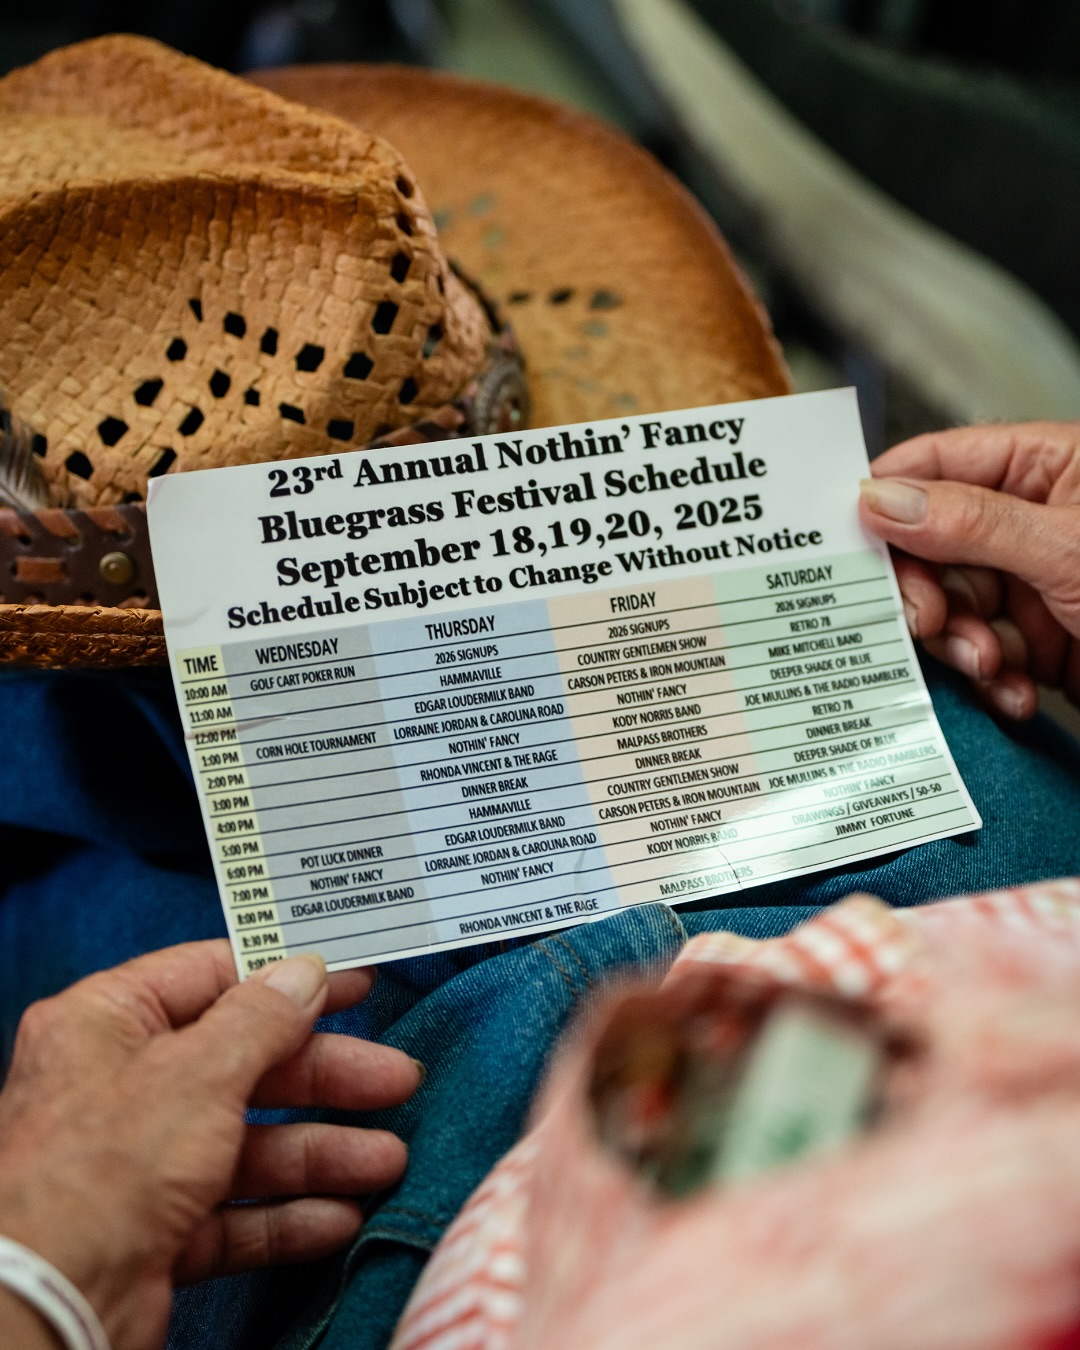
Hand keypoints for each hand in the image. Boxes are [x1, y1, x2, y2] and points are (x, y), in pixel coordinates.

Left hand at [0, 942, 421, 1349]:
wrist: (43, 1306)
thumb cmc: (102, 1168)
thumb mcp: (198, 1072)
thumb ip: (262, 1019)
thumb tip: (305, 972)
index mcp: (109, 1022)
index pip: (213, 978)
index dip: (290, 978)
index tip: (357, 983)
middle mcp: (121, 1085)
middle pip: (244, 1066)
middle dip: (325, 1079)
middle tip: (395, 1080)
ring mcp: (137, 1163)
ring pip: (247, 1144)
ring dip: (319, 1154)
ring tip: (387, 1163)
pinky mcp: (152, 1233)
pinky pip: (233, 1213)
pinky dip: (286, 1216)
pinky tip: (338, 1218)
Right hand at [858, 421, 1079, 717]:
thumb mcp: (1069, 547)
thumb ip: (968, 522)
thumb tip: (879, 499)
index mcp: (1044, 467)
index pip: (935, 464)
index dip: (885, 499)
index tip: (848, 540)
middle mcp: (1030, 522)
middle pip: (930, 546)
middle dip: (926, 592)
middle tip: (924, 623)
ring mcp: (1035, 584)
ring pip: (952, 609)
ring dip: (962, 646)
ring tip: (990, 664)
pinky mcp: (1041, 643)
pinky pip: (983, 655)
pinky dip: (992, 681)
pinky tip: (1017, 692)